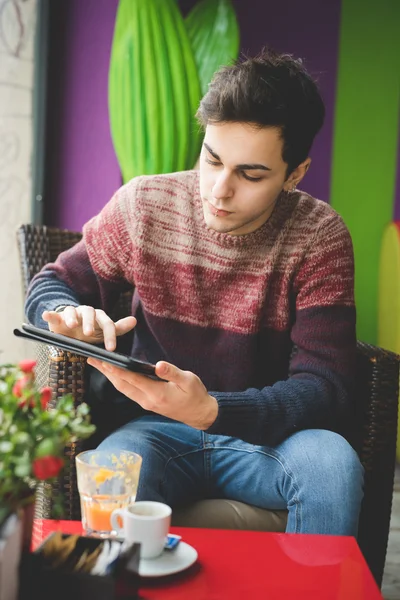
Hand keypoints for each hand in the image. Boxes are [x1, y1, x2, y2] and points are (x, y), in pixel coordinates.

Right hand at [42, 306, 136, 350]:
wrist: (70, 329)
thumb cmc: (89, 331)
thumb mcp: (103, 332)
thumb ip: (118, 328)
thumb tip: (134, 320)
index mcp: (99, 317)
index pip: (107, 324)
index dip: (110, 336)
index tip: (111, 349)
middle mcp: (86, 313)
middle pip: (90, 313)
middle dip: (89, 323)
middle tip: (89, 334)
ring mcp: (72, 314)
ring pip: (72, 311)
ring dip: (72, 316)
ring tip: (72, 324)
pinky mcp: (58, 317)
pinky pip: (54, 313)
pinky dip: (50, 314)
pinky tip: (46, 315)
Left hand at [86, 358, 218, 429]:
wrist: (200, 414)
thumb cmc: (195, 395)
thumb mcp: (189, 380)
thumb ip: (172, 373)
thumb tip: (158, 365)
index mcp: (157, 394)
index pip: (132, 379)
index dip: (118, 370)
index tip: (105, 361)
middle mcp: (147, 400)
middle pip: (122, 385)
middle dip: (106, 372)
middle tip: (92, 359)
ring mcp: (146, 403)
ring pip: (123, 389)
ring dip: (110, 377)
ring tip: (98, 364)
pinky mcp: (147, 402)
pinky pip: (128, 391)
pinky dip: (119, 381)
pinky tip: (114, 373)